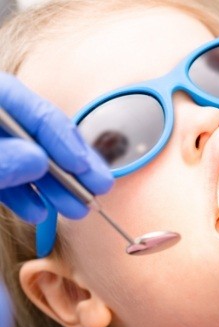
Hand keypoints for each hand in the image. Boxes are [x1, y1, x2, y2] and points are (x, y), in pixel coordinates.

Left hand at [0, 72, 112, 222]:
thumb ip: (0, 159)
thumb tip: (38, 161)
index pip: (39, 113)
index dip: (67, 142)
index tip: (85, 169)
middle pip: (42, 137)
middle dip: (71, 168)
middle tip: (99, 188)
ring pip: (29, 160)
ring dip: (54, 187)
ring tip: (75, 209)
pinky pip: (8, 175)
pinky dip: (23, 195)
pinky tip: (37, 211)